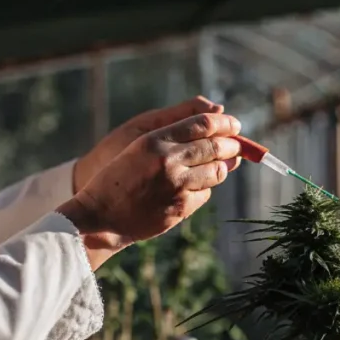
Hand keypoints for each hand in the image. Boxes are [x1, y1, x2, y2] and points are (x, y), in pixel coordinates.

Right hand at [57, 113, 242, 269]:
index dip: (225, 124)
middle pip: (216, 148)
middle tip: (237, 146)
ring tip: (217, 166)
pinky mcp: (180, 208)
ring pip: (216, 172)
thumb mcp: (139, 146)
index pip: (203, 124)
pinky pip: (205, 194)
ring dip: (221, 168)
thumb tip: (216, 127)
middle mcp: (167, 160)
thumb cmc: (120, 178)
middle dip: (233, 146)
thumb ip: (174, 134)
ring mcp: (175, 186)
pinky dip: (203, 189)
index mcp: (155, 140)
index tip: (235, 125)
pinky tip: (191, 187)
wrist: (101, 216)